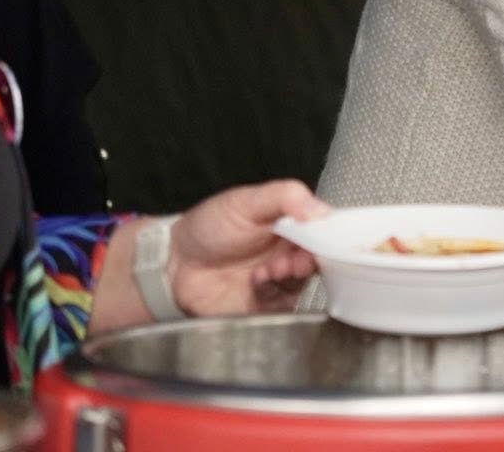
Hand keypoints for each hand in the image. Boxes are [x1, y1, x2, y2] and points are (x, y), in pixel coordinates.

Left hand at [170, 180, 330, 315]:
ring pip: (303, 281)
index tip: (325, 236)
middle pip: (320, 259)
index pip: (325, 229)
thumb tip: (321, 209)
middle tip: (298, 257)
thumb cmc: (208, 228)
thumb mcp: (246, 201)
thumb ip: (285, 197)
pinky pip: (282, 303)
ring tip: (275, 267)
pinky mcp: (267, 306)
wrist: (174, 263)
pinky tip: (258, 280)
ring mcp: (280, 281)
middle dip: (313, 258)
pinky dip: (274, 291)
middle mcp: (291, 253)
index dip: (330, 234)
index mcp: (293, 225)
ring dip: (293, 275)